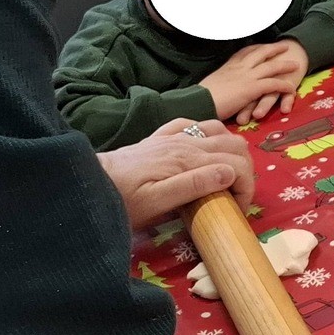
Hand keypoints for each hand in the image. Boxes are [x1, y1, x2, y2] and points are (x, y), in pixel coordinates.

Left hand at [99, 119, 254, 227]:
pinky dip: (207, 135)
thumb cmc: (121, 200)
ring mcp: (173, 137)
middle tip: (237, 196)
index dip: (247, 188)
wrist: (86, 183)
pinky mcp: (160, 137)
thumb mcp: (155, 203)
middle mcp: (186, 143)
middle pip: (235, 145)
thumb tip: (229, 174)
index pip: (236, 166)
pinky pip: (193, 124)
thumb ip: (193, 185)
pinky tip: (202, 150)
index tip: (238, 210)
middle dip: (246, 170)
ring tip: (225, 176)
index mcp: (188, 160)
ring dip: (231, 151)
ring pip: (220, 130)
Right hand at [201, 41, 306, 125]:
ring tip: (296, 64)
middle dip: (273, 48)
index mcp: (227, 66)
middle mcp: (239, 68)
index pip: (243, 52)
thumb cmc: (199, 97)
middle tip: (284, 45)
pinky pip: (273, 84)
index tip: (261, 45)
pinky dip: (284, 85)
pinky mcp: (252, 88)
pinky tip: (291, 87)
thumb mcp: (210, 84)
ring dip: (284, 64)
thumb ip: (218, 83)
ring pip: (270, 66)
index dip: (254, 48)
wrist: (198, 102)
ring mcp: (247, 77)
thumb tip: (217, 88)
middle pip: (260, 53)